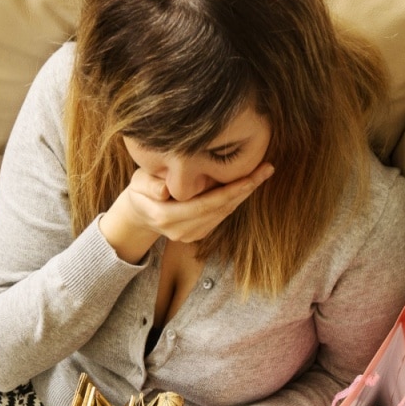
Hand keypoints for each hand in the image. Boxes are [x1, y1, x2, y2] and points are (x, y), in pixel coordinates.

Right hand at [100, 163, 273, 262]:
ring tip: (262, 173)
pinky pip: (221, 216)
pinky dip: (234, 200)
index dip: (231, 188)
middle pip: (220, 209)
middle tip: (267, 169)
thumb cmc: (139, 190)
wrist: (138, 214)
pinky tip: (246, 185)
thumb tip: (164, 190)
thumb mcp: (137, 183)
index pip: (206, 203)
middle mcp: (181, 231)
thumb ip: (149, 185)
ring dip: (244, 194)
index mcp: (166, 217)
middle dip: (245, 189)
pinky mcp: (197, 235)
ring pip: (224, 213)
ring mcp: (190, 236)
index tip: (252, 174)